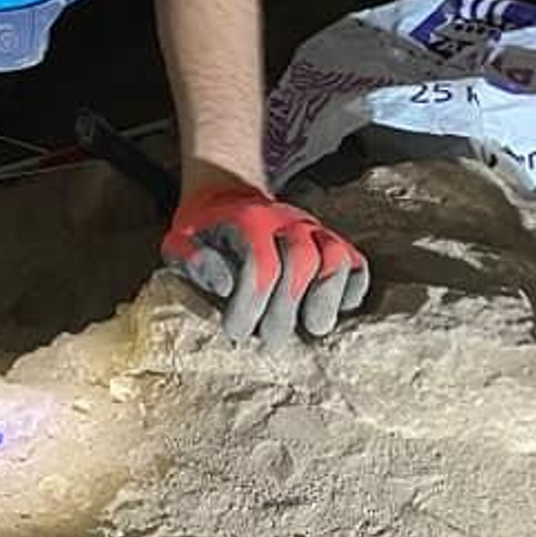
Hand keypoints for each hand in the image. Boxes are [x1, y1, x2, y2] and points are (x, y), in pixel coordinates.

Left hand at [161, 181, 368, 344]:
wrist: (227, 195)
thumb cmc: (202, 231)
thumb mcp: (179, 241)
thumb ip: (191, 259)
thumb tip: (224, 286)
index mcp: (248, 221)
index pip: (260, 264)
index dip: (251, 303)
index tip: (236, 332)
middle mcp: (286, 220)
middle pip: (302, 260)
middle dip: (287, 306)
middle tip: (271, 341)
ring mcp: (313, 228)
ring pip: (336, 256)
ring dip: (328, 296)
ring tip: (313, 327)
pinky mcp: (331, 241)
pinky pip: (356, 263)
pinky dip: (352, 288)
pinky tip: (334, 310)